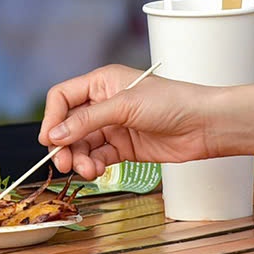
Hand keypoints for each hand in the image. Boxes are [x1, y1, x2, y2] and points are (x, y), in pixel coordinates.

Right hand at [39, 65, 228, 178]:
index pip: (63, 98)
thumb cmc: (172, 103)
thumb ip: (88, 120)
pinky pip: (98, 157)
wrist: (204, 125)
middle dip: (64, 145)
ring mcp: (114, 126)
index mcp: (102, 82)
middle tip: (65, 164)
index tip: (49, 140)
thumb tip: (55, 134)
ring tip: (88, 171)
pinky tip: (98, 171)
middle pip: (69, 125)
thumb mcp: (125, 106)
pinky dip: (94, 166)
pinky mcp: (124, 148)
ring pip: (82, 145)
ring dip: (80, 159)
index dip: (52, 118)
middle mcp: (104, 103)